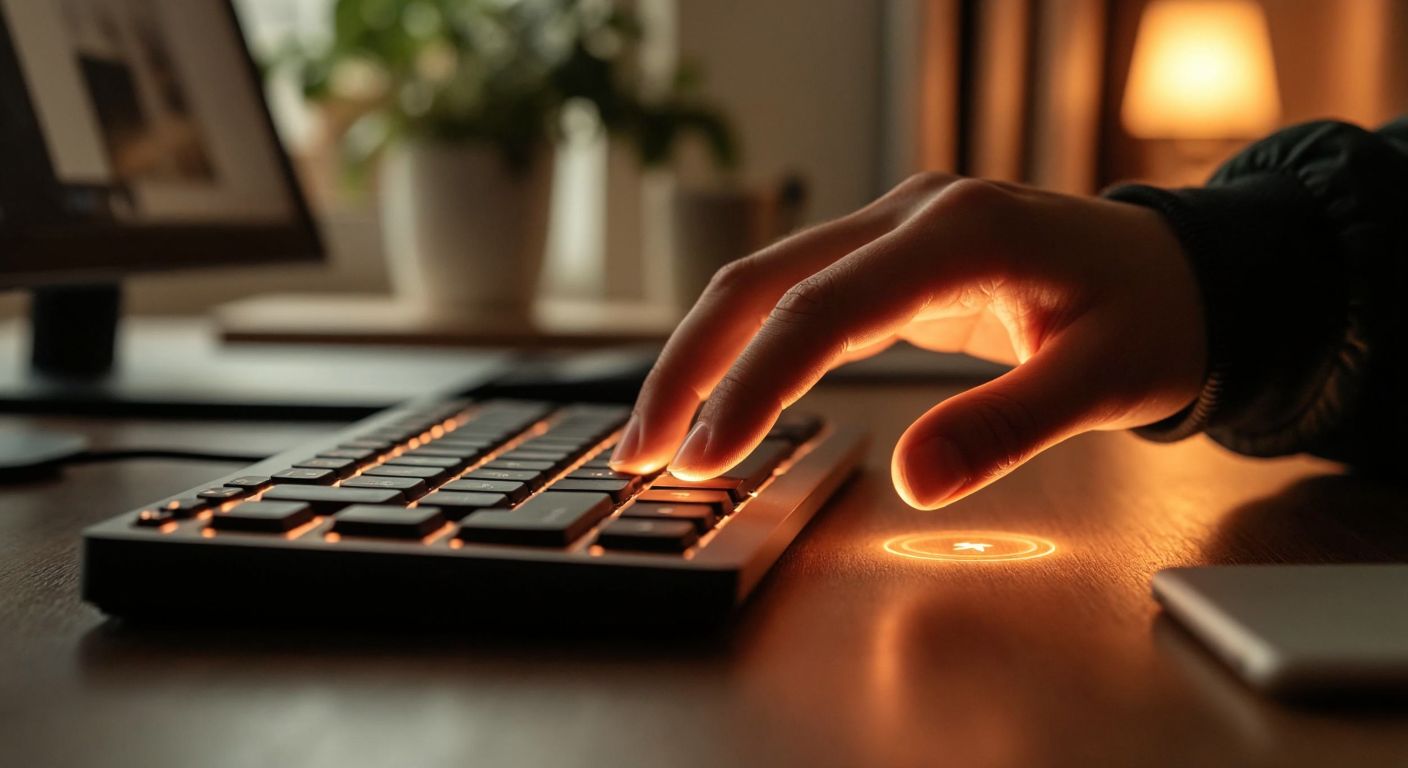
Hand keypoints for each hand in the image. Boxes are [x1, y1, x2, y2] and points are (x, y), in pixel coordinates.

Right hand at [610, 174, 1205, 508]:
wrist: (1182, 270)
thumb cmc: (1154, 317)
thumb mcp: (1107, 380)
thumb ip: (1008, 425)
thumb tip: (910, 483)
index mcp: (961, 232)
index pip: (822, 307)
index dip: (754, 382)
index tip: (705, 457)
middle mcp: (911, 215)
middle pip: (761, 281)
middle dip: (690, 367)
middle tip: (640, 455)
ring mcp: (895, 230)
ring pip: (764, 283)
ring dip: (703, 358)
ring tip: (657, 439)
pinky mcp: (890, 258)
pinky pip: (796, 297)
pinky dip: (746, 350)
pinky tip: (718, 399)